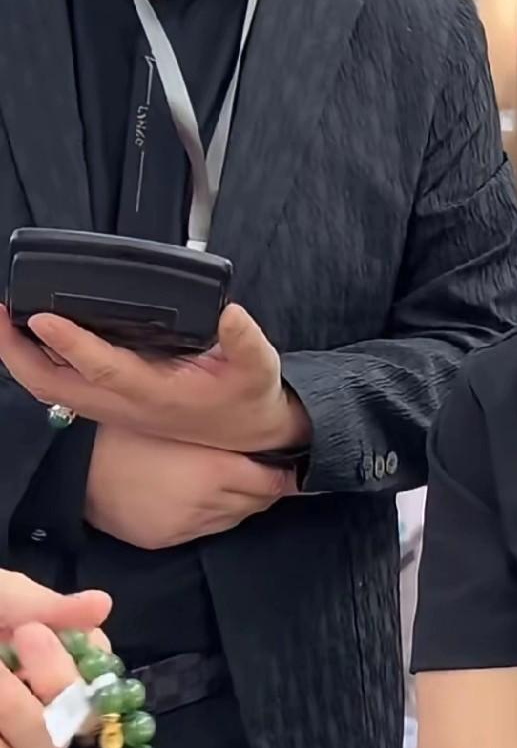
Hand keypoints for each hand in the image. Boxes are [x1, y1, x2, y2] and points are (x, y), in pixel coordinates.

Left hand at [0, 303, 309, 454]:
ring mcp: (113, 407)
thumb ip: (248, 342)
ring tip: (5, 318)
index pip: (105, 370)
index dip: (72, 344)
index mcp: (157, 395)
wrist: (249, 435)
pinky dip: (37, 361)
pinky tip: (33, 333)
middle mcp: (126, 405)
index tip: (44, 316)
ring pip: (49, 389)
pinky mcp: (110, 402)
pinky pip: (59, 386)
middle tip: (0, 312)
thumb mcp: (260, 367)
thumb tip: (230, 312)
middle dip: (19, 352)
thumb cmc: (248, 396)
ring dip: (20, 357)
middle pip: (54, 385)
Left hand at [0, 573, 110, 747]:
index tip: (32, 634)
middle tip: (12, 643)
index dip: (73, 669)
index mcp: (45, 662)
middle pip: (63, 733)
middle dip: (42, 690)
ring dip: (7, 715)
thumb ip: (45, 605)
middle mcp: (29, 706)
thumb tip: (103, 604)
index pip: (92, 684)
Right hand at [85, 424, 297, 550]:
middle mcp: (208, 503)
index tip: (294, 463)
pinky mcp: (168, 538)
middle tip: (275, 470)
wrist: (79, 465)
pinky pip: (209, 529)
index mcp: (216, 470)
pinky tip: (215, 499)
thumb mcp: (182, 422)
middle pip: (258, 501)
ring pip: (237, 517)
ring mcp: (188, 524)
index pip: (272, 481)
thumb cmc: (129, 430)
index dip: (286, 472)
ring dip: (245, 501)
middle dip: (269, 487)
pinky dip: (218, 515)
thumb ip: (224, 433)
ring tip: (247, 482)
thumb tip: (261, 436)